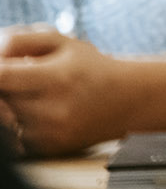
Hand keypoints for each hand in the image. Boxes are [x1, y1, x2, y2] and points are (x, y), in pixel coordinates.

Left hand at [0, 27, 139, 155]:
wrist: (128, 101)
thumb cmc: (91, 68)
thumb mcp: (62, 42)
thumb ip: (20, 40)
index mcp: (57, 77)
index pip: (1, 76)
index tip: (2, 68)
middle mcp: (54, 109)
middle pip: (0, 98)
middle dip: (5, 88)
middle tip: (20, 81)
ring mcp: (51, 133)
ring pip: (5, 119)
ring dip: (9, 107)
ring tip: (31, 96)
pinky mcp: (48, 149)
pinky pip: (14, 138)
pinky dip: (18, 124)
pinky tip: (38, 113)